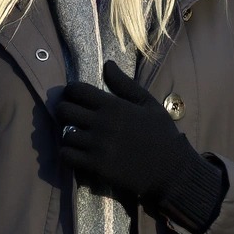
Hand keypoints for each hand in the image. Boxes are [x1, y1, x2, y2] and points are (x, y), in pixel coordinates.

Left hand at [57, 61, 225, 233]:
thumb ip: (124, 84)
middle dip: (64, 111)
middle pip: (63, 110)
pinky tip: (76, 153)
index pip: (76, 90)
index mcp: (113, 105)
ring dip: (66, 135)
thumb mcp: (148, 103)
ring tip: (75, 137)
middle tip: (71, 117)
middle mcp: (101, 123)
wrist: (170, 168)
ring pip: (63, 135)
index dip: (71, 92)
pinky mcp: (96, 165)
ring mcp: (97, 145)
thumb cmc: (162, 134)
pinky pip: (67, 156)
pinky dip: (67, 154)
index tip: (75, 97)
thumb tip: (106, 64)